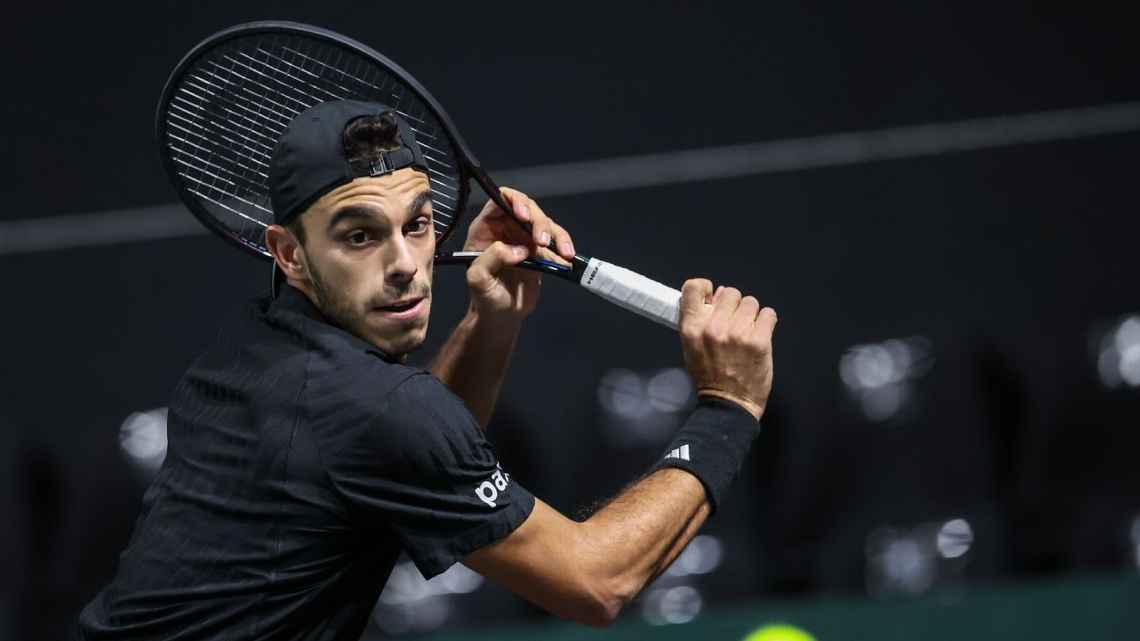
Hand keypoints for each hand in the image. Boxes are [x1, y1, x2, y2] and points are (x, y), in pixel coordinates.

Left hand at [463, 188, 575, 320]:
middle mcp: (506, 228)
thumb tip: (517, 249)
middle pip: (528, 208)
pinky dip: (564, 248)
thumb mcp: (478, 280)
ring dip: (557, 235)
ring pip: (545, 224)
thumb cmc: (484, 298)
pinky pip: (556, 242)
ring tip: (563, 254)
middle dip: (539, 221)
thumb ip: (491, 259)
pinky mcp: (540, 252)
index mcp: (486, 228)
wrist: (502, 316)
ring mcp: (524, 239)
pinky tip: (567, 260)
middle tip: (542, 242)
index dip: (514, 201)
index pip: (500, 200)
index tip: (524, 216)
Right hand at [677, 279, 776, 419]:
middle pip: (730, 292)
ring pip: (751, 302)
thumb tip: (718, 294)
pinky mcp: (759, 341)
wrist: (728, 404)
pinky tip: (759, 335)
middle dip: (734, 306)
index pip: (694, 288)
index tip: (713, 297)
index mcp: (691, 328)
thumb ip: (700, 320)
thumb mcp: (692, 348)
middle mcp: (713, 328)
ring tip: (747, 332)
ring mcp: (737, 334)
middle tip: (734, 323)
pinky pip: (768, 314)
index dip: (706, 288)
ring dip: (751, 315)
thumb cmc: (710, 376)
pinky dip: (766, 323)